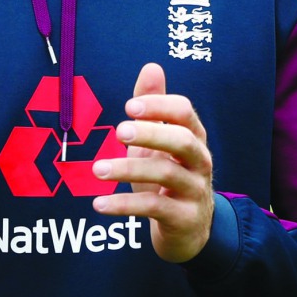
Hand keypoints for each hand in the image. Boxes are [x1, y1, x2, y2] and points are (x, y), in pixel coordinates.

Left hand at [92, 63, 213, 262]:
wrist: (187, 230)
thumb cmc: (168, 176)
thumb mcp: (159, 141)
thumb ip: (154, 106)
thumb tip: (151, 66)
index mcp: (193, 137)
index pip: (185, 112)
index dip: (159, 106)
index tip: (128, 106)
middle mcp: (200, 161)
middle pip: (183, 140)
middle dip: (151, 132)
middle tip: (118, 131)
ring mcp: (195, 190)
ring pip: (166, 173)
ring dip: (128, 169)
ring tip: (97, 170)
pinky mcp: (184, 218)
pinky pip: (154, 207)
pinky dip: (124, 205)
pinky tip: (98, 203)